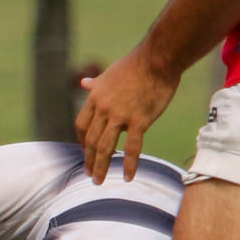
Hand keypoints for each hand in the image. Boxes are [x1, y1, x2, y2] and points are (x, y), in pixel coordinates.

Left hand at [75, 49, 178, 183]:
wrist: (158, 59)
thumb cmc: (136, 64)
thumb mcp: (109, 73)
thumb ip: (96, 84)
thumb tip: (83, 83)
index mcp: (95, 98)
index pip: (81, 125)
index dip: (81, 141)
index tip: (85, 150)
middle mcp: (103, 109)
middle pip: (90, 140)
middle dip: (88, 159)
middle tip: (89, 173)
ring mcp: (120, 116)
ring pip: (105, 147)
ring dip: (100, 166)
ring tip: (99, 181)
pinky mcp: (139, 120)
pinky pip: (132, 148)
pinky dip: (129, 164)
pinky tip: (127, 177)